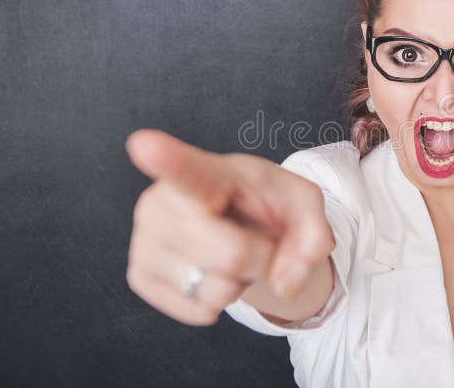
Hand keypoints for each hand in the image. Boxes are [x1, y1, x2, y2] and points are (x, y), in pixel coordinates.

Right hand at [124, 128, 333, 325]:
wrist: (241, 224)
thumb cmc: (268, 206)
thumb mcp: (305, 206)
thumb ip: (314, 237)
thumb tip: (285, 283)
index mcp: (208, 171)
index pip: (186, 167)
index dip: (164, 157)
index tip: (143, 144)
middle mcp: (162, 200)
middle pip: (232, 255)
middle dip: (262, 259)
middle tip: (255, 239)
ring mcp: (144, 238)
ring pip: (214, 290)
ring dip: (238, 284)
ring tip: (229, 253)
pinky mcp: (138, 275)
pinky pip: (198, 310)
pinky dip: (218, 302)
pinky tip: (211, 271)